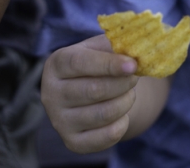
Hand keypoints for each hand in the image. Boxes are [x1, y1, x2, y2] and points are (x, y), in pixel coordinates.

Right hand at [41, 35, 138, 153]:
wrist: (92, 91)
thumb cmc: (99, 64)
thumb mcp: (103, 48)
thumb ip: (117, 47)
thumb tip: (138, 50)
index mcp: (57, 64)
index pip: (79, 63)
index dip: (108, 64)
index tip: (133, 65)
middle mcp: (51, 94)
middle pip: (94, 90)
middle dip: (123, 83)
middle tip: (135, 77)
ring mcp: (59, 121)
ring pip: (103, 114)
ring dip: (126, 102)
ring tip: (129, 93)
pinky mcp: (72, 141)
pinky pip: (106, 136)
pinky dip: (123, 124)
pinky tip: (122, 114)